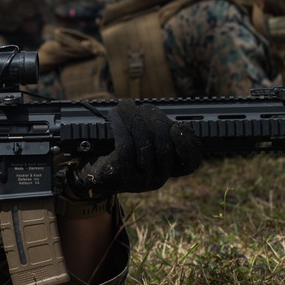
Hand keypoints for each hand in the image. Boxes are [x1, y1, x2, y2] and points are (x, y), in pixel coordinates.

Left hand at [69, 101, 201, 198]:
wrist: (94, 177)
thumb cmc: (121, 157)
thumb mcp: (143, 147)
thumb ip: (156, 134)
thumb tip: (158, 115)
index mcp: (168, 172)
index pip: (190, 163)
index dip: (188, 144)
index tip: (178, 126)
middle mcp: (158, 179)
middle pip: (165, 144)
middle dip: (154, 118)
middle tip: (143, 106)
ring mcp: (141, 180)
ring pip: (144, 141)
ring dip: (133, 117)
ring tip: (125, 105)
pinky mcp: (122, 174)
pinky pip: (126, 143)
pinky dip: (120, 124)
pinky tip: (114, 114)